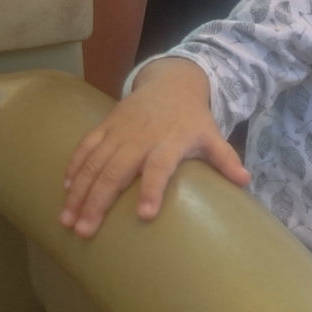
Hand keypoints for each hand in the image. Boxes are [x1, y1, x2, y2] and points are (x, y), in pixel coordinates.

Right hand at [59, 58, 251, 237]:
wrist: (172, 80)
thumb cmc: (192, 117)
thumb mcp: (211, 135)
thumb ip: (225, 159)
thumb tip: (246, 181)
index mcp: (170, 141)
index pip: (160, 166)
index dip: (153, 188)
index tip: (145, 214)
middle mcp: (142, 137)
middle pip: (117, 170)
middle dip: (99, 201)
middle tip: (85, 231)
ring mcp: (120, 130)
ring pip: (95, 161)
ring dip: (79, 190)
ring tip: (66, 219)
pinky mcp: (106, 124)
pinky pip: (86, 145)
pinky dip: (74, 166)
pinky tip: (65, 189)